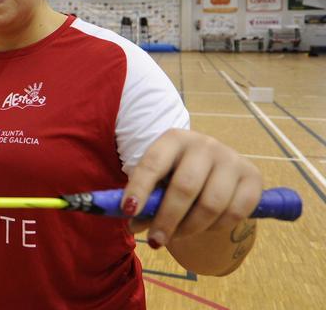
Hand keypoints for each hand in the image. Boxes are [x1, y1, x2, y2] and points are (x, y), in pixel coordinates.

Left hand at [123, 129, 261, 247]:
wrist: (214, 166)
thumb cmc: (176, 173)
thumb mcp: (158, 180)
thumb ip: (145, 200)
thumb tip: (134, 225)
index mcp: (174, 139)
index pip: (153, 164)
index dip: (139, 188)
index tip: (128, 212)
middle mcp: (204, 144)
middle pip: (185, 187)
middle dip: (167, 219)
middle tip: (154, 241)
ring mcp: (231, 159)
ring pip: (211, 205)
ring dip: (190, 228)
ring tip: (176, 236)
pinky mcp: (253, 176)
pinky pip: (235, 213)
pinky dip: (217, 227)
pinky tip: (204, 227)